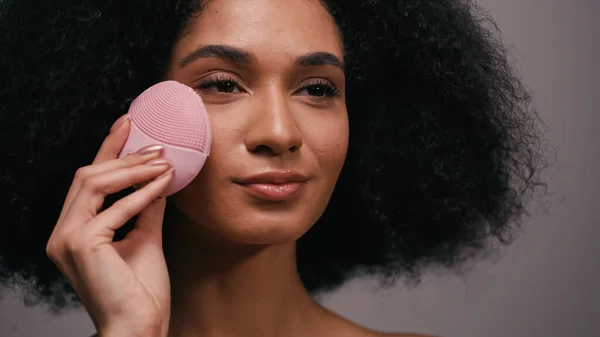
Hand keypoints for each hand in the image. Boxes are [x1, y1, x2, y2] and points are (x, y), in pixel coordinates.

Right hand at [46, 116, 172, 336]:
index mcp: (74, 231)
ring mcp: (66, 239)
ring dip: (133, 169)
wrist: (139, 326)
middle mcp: (62, 233)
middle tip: (155, 142)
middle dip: (123, 155)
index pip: (89, 181)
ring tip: (164, 161)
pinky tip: (164, 182)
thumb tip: (158, 177)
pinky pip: (115, 208)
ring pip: (94, 184)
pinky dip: (142, 193)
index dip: (108, 149)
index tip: (128, 124)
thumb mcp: (145, 236)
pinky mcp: (80, 244)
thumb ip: (146, 206)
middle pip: (88, 177)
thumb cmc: (140, 289)